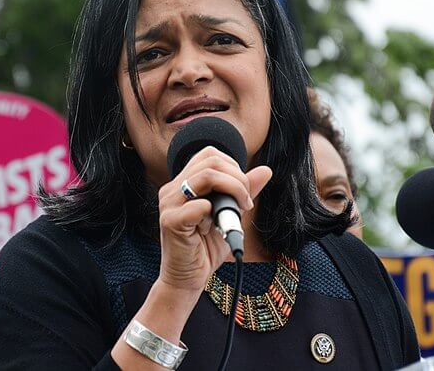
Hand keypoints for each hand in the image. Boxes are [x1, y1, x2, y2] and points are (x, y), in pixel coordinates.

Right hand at [157, 147, 271, 292]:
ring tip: (237, 211)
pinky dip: (213, 214)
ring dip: (231, 191)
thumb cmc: (206, 248)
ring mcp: (169, 204)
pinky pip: (198, 206)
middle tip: (245, 203)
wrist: (188, 279)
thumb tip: (265, 170)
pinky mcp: (170, 222)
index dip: (233, 167)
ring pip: (205, 176)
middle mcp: (172, 189)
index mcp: (183, 183)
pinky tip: (212, 228)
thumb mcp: (231, 216)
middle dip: (237, 179)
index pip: (210, 155)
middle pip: (210, 160)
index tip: (243, 191)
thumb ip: (244, 192)